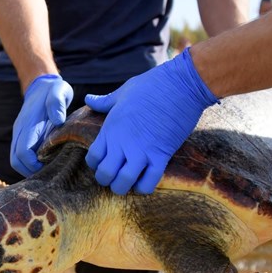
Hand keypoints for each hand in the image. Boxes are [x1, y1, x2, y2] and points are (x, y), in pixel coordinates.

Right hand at [10, 74, 72, 176]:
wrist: (41, 86)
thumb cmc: (53, 91)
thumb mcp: (60, 91)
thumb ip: (58, 103)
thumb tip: (58, 121)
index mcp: (28, 124)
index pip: (23, 152)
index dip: (33, 164)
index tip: (48, 167)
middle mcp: (20, 132)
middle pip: (16, 160)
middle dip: (30, 171)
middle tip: (49, 174)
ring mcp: (19, 135)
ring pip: (16, 160)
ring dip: (29, 169)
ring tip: (47, 171)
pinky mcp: (22, 138)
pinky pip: (20, 157)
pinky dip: (29, 164)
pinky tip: (44, 164)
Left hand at [85, 48, 217, 194]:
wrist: (182, 85)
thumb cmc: (151, 85)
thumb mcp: (122, 92)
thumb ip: (104, 102)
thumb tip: (88, 99)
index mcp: (111, 128)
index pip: (92, 158)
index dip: (95, 165)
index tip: (104, 162)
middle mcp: (123, 143)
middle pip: (105, 175)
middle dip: (107, 180)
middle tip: (114, 176)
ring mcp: (142, 150)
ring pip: (123, 183)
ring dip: (124, 187)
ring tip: (128, 182)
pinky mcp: (161, 155)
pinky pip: (149, 182)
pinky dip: (145, 187)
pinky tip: (145, 181)